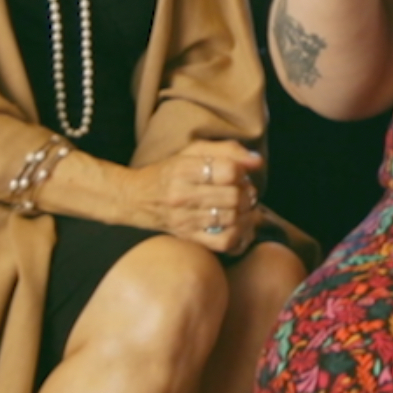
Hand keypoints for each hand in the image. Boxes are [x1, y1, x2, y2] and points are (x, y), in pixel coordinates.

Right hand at [130, 140, 265, 252]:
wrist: (135, 198)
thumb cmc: (169, 171)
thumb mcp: (192, 151)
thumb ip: (227, 150)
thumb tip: (257, 162)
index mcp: (184, 168)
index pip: (228, 171)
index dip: (242, 172)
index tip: (239, 173)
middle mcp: (182, 195)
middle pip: (233, 197)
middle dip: (247, 193)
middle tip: (245, 191)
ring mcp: (184, 220)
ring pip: (232, 219)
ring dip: (246, 213)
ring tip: (243, 207)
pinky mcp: (188, 237)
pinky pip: (224, 242)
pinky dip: (239, 235)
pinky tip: (239, 225)